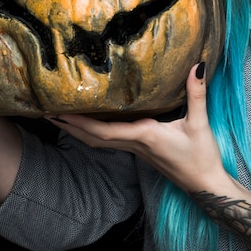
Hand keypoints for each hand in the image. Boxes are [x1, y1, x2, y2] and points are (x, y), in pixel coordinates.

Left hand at [47, 62, 227, 192]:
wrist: (204, 185)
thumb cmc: (201, 156)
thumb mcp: (200, 123)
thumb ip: (196, 93)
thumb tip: (198, 65)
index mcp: (144, 135)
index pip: (104, 130)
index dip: (80, 122)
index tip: (60, 112)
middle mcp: (134, 144)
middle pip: (93, 138)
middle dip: (69, 126)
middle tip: (46, 112)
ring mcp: (136, 150)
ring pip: (98, 142)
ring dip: (78, 131)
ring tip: (59, 117)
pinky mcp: (140, 151)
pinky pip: (109, 142)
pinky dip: (93, 133)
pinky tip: (90, 125)